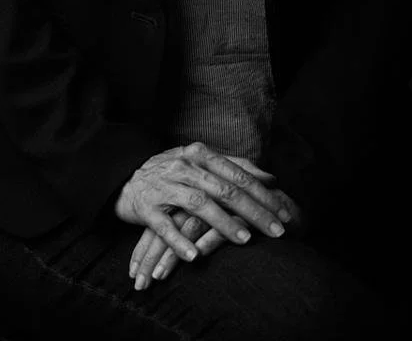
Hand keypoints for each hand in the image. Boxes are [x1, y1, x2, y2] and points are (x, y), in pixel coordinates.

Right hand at [115, 143, 291, 274]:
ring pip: (198, 204)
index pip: (238, 175)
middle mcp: (184, 167)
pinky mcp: (146, 207)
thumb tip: (271, 177)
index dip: (264, 194)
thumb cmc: (173, 172)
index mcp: (200, 154)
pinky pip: (164, 226)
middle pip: (224, 189)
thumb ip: (236, 167)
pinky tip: (195, 256)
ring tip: (245, 240)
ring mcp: (164, 186)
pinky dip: (179, 241)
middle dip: (254, 211)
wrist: (125, 177)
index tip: (285, 212)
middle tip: (277, 231)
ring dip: (222, 223)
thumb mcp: (202, 162)